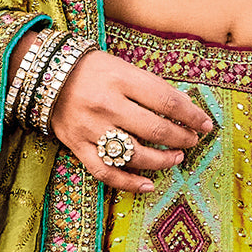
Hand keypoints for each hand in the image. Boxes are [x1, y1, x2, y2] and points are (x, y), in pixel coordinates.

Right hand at [48, 47, 213, 193]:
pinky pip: (106, 172)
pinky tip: (148, 185)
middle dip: (182, 139)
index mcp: (121, 79)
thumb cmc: (92, 69)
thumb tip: (184, 109)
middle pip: (156, 130)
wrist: (46, 74)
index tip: (206, 123)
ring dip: (163, 161)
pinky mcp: (78, 146)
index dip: (192, 115)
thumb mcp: (123, 67)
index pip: (167, 102)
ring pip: (135, 155)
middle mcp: (107, 105)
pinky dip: (129, 183)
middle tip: (193, 140)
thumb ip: (150, 88)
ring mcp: (91, 128)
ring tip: (177, 158)